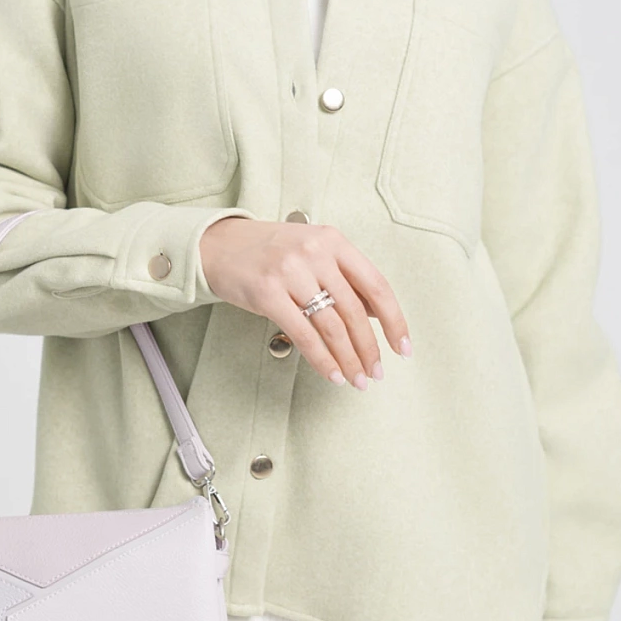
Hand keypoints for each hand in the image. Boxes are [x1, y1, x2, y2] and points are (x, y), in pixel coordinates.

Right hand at [199, 217, 411, 388]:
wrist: (217, 245)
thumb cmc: (268, 251)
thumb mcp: (312, 252)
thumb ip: (344, 277)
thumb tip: (377, 314)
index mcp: (333, 241)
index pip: (376, 285)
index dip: (394, 320)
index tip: (402, 346)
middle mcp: (314, 254)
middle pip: (355, 311)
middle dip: (369, 348)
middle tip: (375, 372)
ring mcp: (290, 272)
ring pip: (332, 326)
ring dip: (349, 359)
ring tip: (357, 379)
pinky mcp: (267, 293)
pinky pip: (304, 334)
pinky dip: (322, 359)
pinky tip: (332, 373)